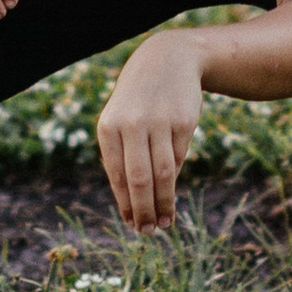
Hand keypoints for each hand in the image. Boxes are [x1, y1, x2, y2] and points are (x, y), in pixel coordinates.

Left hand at [97, 32, 205, 233]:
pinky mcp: (183, 121)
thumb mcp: (120, 121)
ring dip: (164, 202)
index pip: (118, 176)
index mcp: (108, 128)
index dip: (126, 205)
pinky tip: (171, 192)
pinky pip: (179, 158)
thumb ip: (122, 157)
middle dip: (144, 210)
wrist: (167, 60)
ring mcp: (159, 122)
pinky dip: (175, 179)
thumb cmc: (137, 100)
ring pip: (163, 174)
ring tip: (165, 222)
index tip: (133, 225)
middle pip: (140, 180)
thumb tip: (131, 204)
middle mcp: (132, 124)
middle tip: (149, 231)